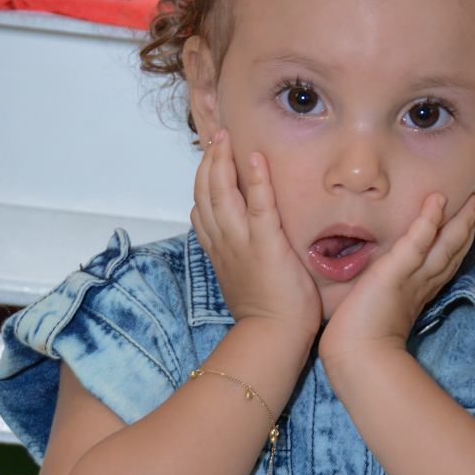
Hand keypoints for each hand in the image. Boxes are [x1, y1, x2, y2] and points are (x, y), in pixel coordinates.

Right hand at [191, 131, 321, 342]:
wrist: (272, 337)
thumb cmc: (266, 316)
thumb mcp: (241, 282)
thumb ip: (238, 259)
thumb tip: (241, 248)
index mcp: (219, 252)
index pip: (201, 209)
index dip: (202, 182)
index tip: (209, 161)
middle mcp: (224, 244)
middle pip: (205, 194)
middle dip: (208, 162)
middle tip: (217, 138)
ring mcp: (242, 243)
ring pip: (221, 194)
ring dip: (222, 162)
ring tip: (226, 137)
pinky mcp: (266, 245)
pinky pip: (259, 206)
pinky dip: (256, 180)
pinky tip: (256, 157)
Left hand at [319, 192, 474, 371]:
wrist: (356, 355)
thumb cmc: (359, 338)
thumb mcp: (377, 308)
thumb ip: (383, 292)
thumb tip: (375, 281)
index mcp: (417, 293)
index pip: (444, 264)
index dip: (457, 243)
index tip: (466, 225)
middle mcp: (421, 284)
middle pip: (452, 251)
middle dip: (467, 227)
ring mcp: (412, 277)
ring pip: (444, 245)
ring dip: (460, 220)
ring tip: (472, 198)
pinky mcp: (396, 272)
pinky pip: (418, 242)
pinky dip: (428, 221)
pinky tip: (437, 201)